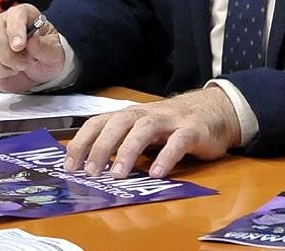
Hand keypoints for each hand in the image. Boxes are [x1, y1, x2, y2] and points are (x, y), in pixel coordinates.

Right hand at [0, 3, 65, 92]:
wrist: (39, 69)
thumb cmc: (46, 54)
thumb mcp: (54, 53)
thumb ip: (45, 47)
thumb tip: (32, 41)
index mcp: (23, 15)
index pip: (15, 15)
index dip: (15, 30)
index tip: (19, 46)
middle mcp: (2, 23)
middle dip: (8, 54)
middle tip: (24, 64)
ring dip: (1, 68)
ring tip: (16, 69)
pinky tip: (6, 75)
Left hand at [65, 86, 240, 179]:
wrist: (215, 110)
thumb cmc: (172, 124)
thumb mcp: (143, 130)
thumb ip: (121, 142)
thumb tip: (88, 163)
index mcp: (131, 115)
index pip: (99, 122)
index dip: (82, 142)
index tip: (69, 166)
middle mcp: (147, 114)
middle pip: (119, 123)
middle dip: (101, 146)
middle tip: (90, 172)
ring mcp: (170, 120)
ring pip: (144, 128)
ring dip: (128, 151)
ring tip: (118, 174)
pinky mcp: (193, 130)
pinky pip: (178, 141)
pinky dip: (166, 157)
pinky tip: (156, 174)